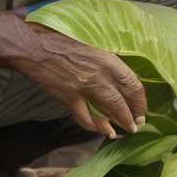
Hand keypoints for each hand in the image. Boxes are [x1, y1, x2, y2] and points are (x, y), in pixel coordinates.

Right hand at [17, 23, 147, 137]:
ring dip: (115, 125)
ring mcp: (85, 88)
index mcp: (109, 60)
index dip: (140, 102)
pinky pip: (86, 118)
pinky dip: (93, 127)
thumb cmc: (64, 44)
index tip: (141, 111)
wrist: (35, 47)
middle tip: (135, 126)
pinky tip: (97, 129)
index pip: (134, 85)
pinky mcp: (69, 98)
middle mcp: (101, 75)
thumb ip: (107, 67)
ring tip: (119, 132)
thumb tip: (120, 85)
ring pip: (107, 113)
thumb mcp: (93, 50)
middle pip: (123, 103)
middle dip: (132, 118)